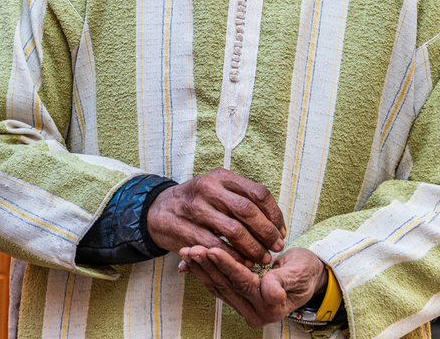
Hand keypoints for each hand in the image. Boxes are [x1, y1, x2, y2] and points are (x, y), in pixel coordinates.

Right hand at [147, 168, 285, 265]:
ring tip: (263, 258)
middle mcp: (209, 188)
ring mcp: (196, 208)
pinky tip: (243, 264)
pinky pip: (216, 247)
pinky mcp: (185, 229)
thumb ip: (242, 198)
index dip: (274, 214)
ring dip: (253, 248)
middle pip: (248, 210)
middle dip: (267, 232)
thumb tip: (275, 222)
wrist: (158, 210)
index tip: (281, 230)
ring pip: (234, 230)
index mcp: (222, 176)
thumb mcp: (217, 188)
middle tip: (276, 247)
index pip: (258, 192)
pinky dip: (233, 257)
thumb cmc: (197, 201)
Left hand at [179, 245, 327, 328]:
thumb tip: (270, 290)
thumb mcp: (299, 273)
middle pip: (225, 285)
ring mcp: (245, 307)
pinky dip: (204, 271)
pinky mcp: (238, 299)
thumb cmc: (305, 271)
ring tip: (187, 251)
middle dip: (206, 265)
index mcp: (269, 307)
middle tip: (190, 248)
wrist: (308, 276)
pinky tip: (193, 260)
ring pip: (218, 286)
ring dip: (201, 268)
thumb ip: (283, 281)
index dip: (227, 264)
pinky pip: (218, 285)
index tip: (211, 248)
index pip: (242, 282)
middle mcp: (254, 312)